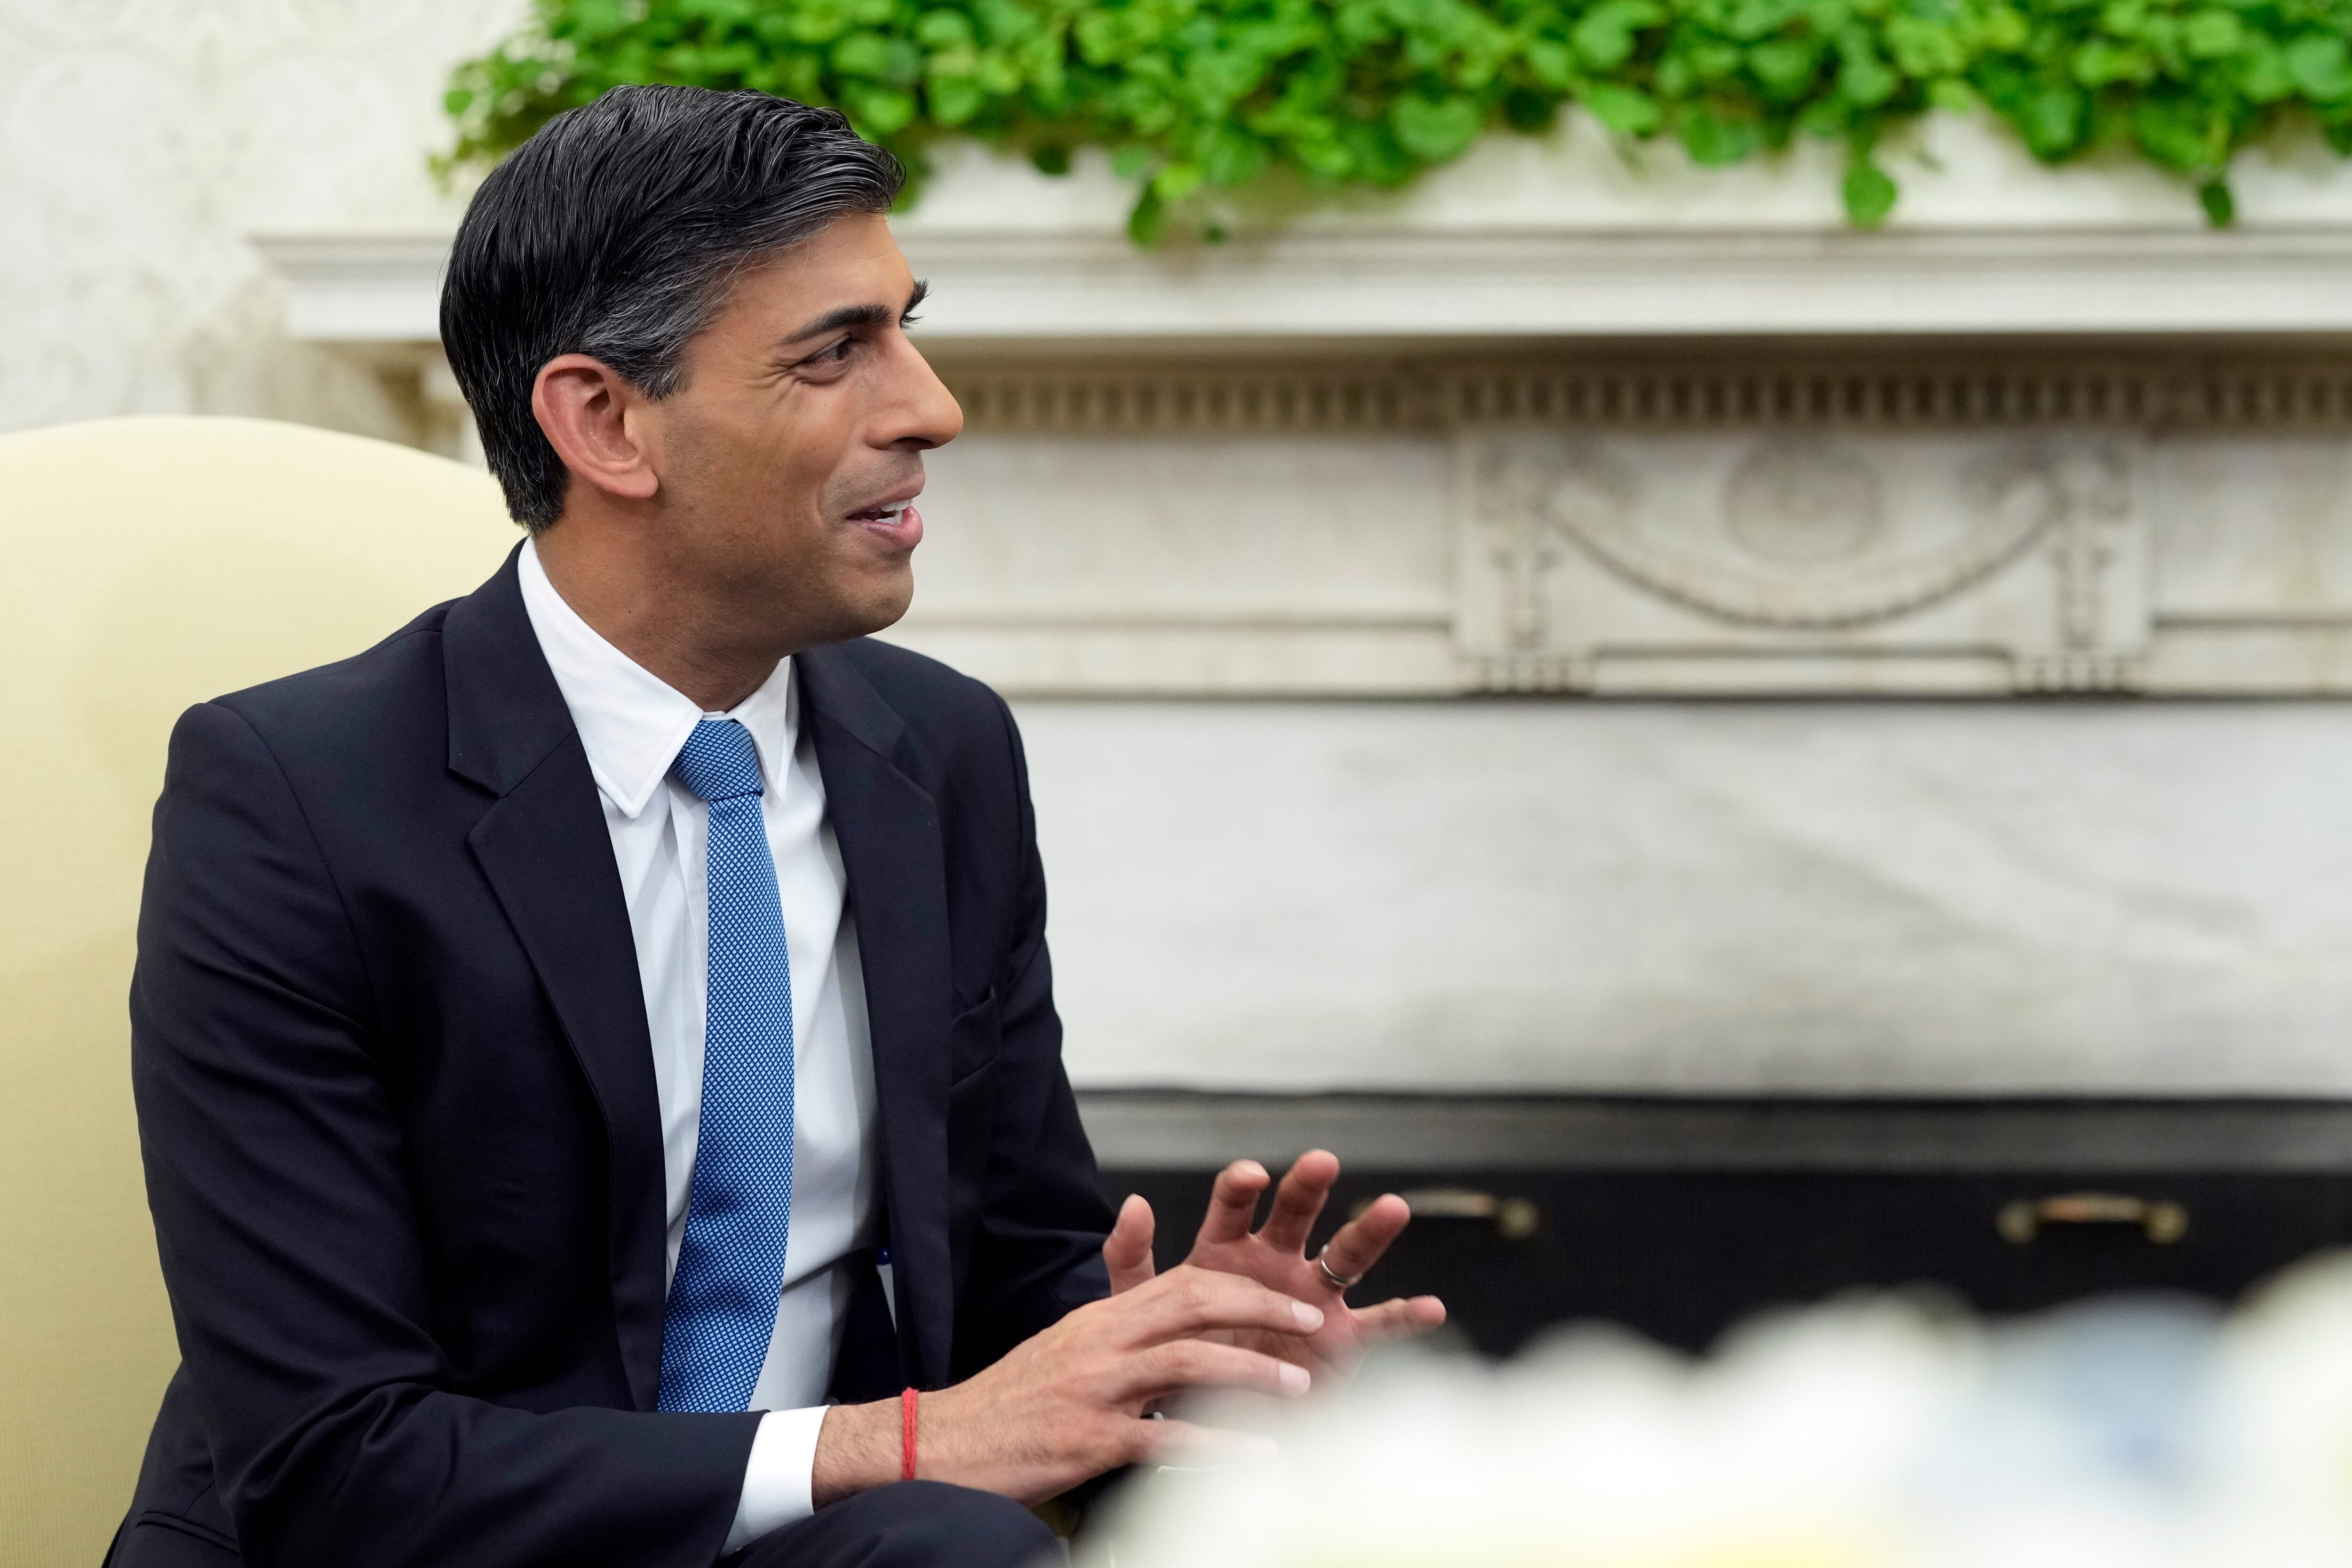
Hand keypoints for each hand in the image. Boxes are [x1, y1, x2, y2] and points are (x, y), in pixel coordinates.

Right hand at [812, 1265, 1321, 1506]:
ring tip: (1302, 1387)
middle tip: (1313, 1323)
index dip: (1242, 1285)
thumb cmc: (1010, 1403)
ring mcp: (1095, 1390)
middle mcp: (1102, 1343)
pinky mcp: (1088, 1440)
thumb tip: (1166, 1318)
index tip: (1288, 1295)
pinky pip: (1166, 1437)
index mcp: (1100, 1318)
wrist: (941, 1443)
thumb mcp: (1065, 1348)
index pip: (1182, 1282)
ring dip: (1253, 1371)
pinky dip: (1219, 1443)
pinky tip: (1259, 1454)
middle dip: (1261, 1309)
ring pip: (1188, 1361)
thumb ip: (1118, 1327)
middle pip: (1194, 1304)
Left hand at [1103, 1150, 1445, 1384]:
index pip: (1234, 1206)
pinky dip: (1407, 1317)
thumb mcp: (1143, 1310)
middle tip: (1320, 1160)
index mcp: (1226, 1251)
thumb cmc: (1180, 1353)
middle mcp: (1277, 1264)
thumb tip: (1132, 1202)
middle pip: (1296, 1214)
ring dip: (1370, 1231)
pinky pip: (1379, 1325)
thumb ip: (1132, 1260)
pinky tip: (1432, 1308)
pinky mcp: (1342, 1339)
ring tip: (1393, 1207)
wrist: (1211, 1418)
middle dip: (1307, 1187)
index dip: (1242, 1186)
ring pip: (1346, 1255)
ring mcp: (1314, 1299)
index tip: (1250, 1175)